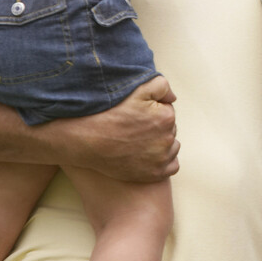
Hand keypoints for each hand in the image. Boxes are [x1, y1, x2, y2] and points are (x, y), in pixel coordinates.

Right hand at [43, 76, 179, 181]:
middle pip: (169, 129)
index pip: (167, 111)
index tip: (137, 114)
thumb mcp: (136, 89)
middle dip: (157, 127)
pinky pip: (172, 166)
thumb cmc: (110, 113)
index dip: (152, 111)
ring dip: (162, 143)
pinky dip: (164, 161)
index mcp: (166, 117)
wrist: (88, 139)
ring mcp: (161, 159)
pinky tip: (149, 155)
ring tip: (140, 140)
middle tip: (136, 128)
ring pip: (172, 147)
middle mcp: (167, 139)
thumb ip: (161, 86)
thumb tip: (173, 98)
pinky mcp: (155, 174)